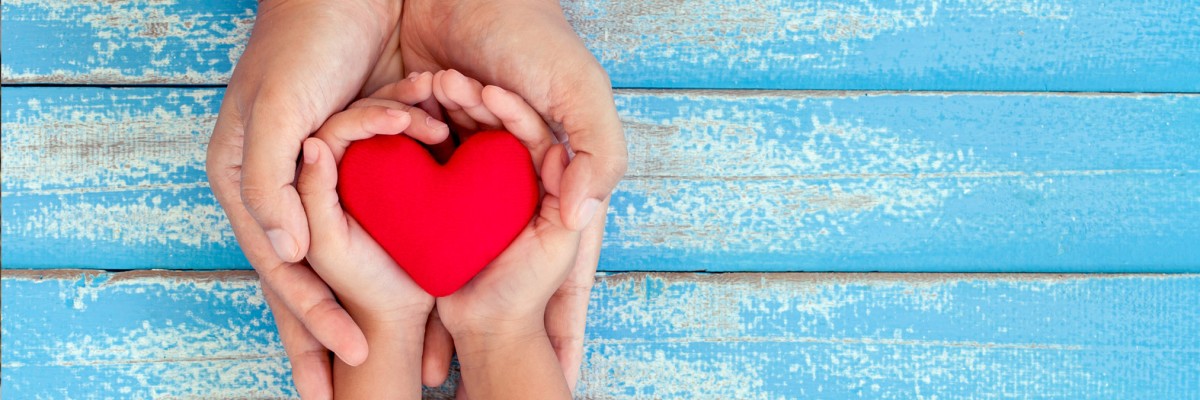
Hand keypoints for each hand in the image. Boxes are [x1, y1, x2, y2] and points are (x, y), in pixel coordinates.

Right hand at [295, 75, 445, 397]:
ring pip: (347, 252)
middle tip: (361, 381)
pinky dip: (399, 243)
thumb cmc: (303, 44)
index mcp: (250, 182)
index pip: (281, 273)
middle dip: (332, 332)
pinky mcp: (361, 156)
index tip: (345, 367)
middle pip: (309, 279)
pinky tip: (426, 277)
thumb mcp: (278, 114)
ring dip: (366, 296)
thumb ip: (269, 185)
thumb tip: (287, 254)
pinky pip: (378, 212)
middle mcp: (283, 186)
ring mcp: (320, 174)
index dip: (310, 323)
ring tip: (409, 346)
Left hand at [400, 1, 629, 388]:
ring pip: (455, 237)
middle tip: (458, 368)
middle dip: (485, 313)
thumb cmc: (529, 30)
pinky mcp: (424, 144)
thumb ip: (598, 149)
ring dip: (439, 273)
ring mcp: (468, 165)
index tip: (565, 372)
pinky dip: (401, 224)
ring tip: (428, 335)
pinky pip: (413, 196)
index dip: (569, 320)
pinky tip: (382, 269)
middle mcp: (514, 180)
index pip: (569, 263)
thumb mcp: (579, 88)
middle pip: (506, 262)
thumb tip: (586, 213)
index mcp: (557, 176)